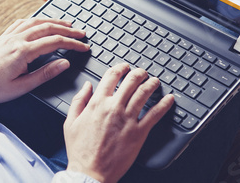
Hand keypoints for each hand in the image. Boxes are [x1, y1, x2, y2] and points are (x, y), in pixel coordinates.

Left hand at [0, 18, 89, 103]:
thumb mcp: (23, 86)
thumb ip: (46, 73)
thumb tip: (64, 63)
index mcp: (24, 52)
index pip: (55, 42)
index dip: (72, 43)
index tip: (84, 46)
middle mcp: (17, 39)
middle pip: (48, 28)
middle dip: (67, 29)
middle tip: (81, 33)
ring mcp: (9, 36)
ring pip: (36, 22)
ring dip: (53, 21)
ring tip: (66, 23)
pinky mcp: (3, 37)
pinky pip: (22, 22)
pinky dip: (35, 19)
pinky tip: (40, 21)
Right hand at [64, 63, 174, 182]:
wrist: (90, 172)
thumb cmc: (80, 150)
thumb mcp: (70, 122)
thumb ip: (79, 100)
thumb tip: (87, 86)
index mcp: (97, 103)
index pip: (111, 77)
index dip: (120, 68)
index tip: (124, 67)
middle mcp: (114, 108)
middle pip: (131, 81)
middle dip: (139, 73)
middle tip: (143, 73)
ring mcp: (127, 119)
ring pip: (143, 94)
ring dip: (151, 84)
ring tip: (155, 81)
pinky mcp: (138, 132)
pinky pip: (154, 114)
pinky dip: (164, 104)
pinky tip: (169, 99)